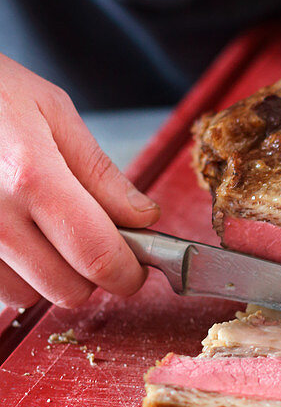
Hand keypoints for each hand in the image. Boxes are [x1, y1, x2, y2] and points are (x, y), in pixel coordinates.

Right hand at [0, 56, 159, 308]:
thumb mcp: (50, 110)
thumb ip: (99, 171)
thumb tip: (142, 217)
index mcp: (31, 176)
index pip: (97, 255)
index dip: (127, 272)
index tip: (135, 268)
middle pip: (67, 289)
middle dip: (91, 274)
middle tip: (92, 240)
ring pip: (27, 296)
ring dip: (45, 275)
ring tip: (39, 228)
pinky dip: (11, 272)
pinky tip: (10, 233)